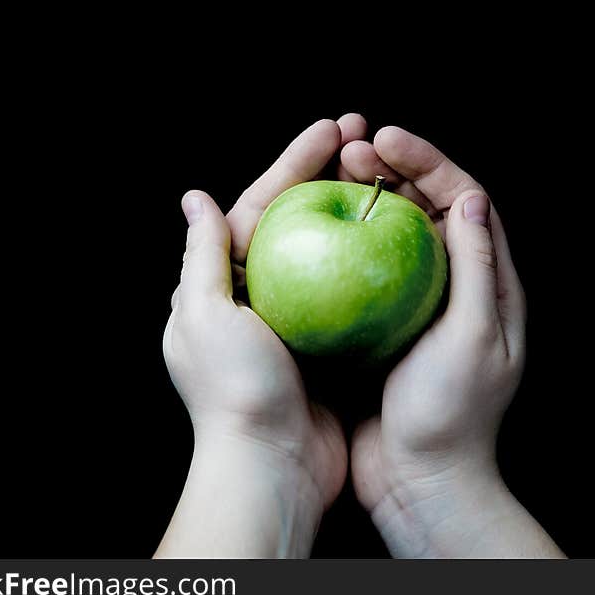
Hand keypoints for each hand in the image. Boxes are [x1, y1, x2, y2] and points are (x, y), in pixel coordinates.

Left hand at [156, 116, 366, 557]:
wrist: (274, 466)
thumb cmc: (235, 392)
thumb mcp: (206, 316)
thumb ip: (203, 254)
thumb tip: (195, 197)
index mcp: (223, 283)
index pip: (258, 205)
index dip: (293, 162)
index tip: (329, 128)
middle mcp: (260, 294)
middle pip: (298, 219)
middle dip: (329, 175)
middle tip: (365, 138)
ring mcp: (298, 318)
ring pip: (331, 249)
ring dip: (355, 210)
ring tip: (386, 176)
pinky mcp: (329, 342)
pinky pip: (354, 289)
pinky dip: (373, 261)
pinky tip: (399, 238)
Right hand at [342, 127, 563, 557]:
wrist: (420, 477)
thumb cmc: (452, 414)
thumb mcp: (473, 337)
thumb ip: (476, 267)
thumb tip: (470, 198)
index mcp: (488, 283)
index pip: (464, 199)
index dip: (428, 161)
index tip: (386, 139)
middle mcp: (454, 285)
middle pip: (426, 208)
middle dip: (393, 169)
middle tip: (350, 146)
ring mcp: (415, 303)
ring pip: (391, 233)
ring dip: (365, 197)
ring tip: (331, 170)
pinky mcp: (382, 323)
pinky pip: (363, 269)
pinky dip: (343, 242)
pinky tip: (315, 228)